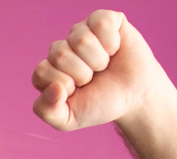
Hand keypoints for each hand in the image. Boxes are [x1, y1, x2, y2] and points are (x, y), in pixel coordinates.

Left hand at [31, 10, 167, 131]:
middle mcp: (60, 49)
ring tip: (104, 66)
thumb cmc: (100, 105)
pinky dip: (112, 42)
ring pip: (81, 39)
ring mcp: (80, 32)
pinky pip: (100, 24)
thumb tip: (53, 88)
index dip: (63, 85)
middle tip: (93, 78)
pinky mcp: (102, 20)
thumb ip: (48, 111)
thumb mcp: (68, 120)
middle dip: (82, 74)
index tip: (78, 91)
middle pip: (59, 54)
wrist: (135, 96)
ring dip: (98, 60)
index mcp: (47, 71)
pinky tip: (114, 50)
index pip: (41, 72)